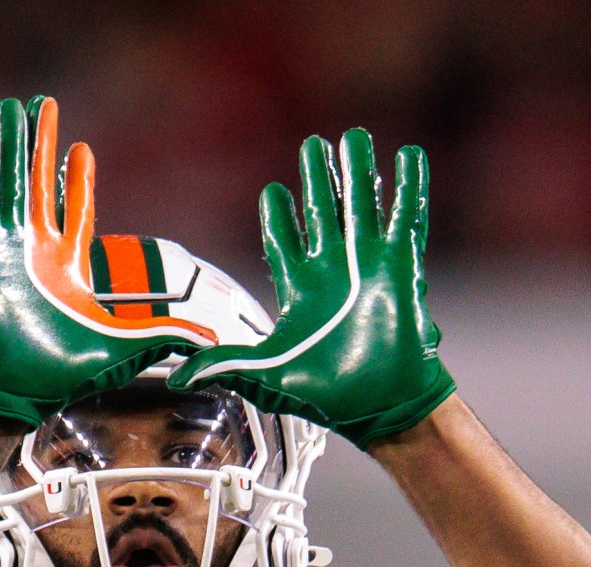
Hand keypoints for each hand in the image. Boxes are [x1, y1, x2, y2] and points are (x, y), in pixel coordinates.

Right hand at [0, 96, 207, 427]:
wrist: (11, 389)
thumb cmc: (59, 372)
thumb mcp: (124, 347)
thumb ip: (165, 336)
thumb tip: (211, 341)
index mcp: (66, 266)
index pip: (74, 210)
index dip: (78, 179)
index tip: (84, 147)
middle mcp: (34, 249)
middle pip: (38, 182)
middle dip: (41, 144)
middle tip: (43, 104)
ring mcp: (4, 246)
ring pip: (7, 180)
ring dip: (8, 144)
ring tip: (10, 106)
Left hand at [172, 129, 454, 447]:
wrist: (381, 405)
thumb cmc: (328, 395)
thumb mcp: (267, 375)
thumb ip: (227, 365)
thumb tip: (180, 376)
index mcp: (301, 290)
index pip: (285, 242)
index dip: (278, 217)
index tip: (273, 191)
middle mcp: (334, 271)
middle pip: (322, 212)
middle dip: (318, 179)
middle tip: (314, 145)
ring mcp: (368, 265)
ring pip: (360, 206)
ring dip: (358, 173)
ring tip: (354, 137)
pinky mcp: (401, 265)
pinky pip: (406, 217)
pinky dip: (409, 187)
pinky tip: (408, 155)